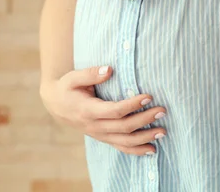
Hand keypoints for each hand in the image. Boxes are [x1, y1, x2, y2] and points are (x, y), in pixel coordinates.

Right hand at [40, 66, 166, 155]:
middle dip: (145, 120)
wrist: (56, 105)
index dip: (132, 105)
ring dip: (145, 138)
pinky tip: (152, 149)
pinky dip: (137, 150)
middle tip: (162, 111)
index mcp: (88, 110)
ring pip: (125, 141)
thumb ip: (90, 73)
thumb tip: (109, 69)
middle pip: (124, 127)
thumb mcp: (73, 77)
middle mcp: (94, 126)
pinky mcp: (103, 138)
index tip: (148, 97)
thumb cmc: (67, 88)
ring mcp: (99, 135)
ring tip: (163, 131)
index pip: (114, 111)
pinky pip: (121, 148)